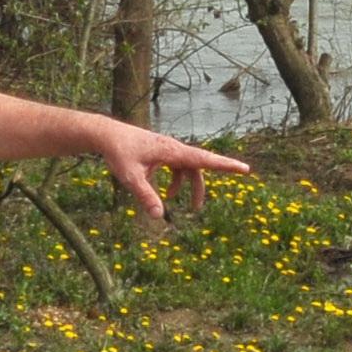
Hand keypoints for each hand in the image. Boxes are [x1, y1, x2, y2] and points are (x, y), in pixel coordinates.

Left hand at [100, 118, 250, 218]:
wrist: (107, 135)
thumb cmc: (119, 153)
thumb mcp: (131, 178)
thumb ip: (146, 196)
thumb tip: (159, 216)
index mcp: (172, 152)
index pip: (204, 160)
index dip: (225, 165)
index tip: (244, 168)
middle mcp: (174, 149)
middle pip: (199, 167)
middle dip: (204, 186)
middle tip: (207, 204)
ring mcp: (169, 150)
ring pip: (189, 169)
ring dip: (190, 187)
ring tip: (188, 207)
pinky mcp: (163, 152)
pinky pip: (178, 167)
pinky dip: (177, 181)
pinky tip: (167, 194)